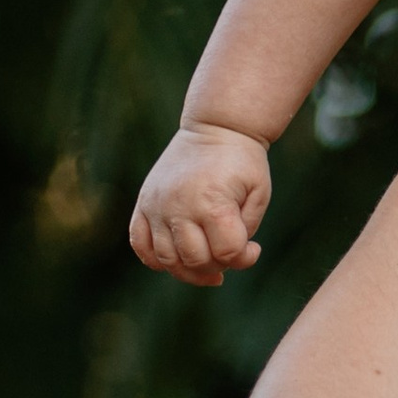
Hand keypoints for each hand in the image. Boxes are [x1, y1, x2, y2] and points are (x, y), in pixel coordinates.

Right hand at [131, 123, 270, 285]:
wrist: (216, 129)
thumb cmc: (242, 163)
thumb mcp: (258, 194)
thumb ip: (245, 231)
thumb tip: (228, 259)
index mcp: (212, 203)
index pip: (225, 254)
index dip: (244, 259)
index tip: (253, 247)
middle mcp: (179, 206)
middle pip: (195, 261)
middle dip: (217, 265)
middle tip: (228, 252)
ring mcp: (157, 206)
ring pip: (166, 259)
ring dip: (189, 269)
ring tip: (206, 259)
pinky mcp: (144, 203)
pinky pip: (139, 244)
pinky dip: (155, 259)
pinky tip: (177, 257)